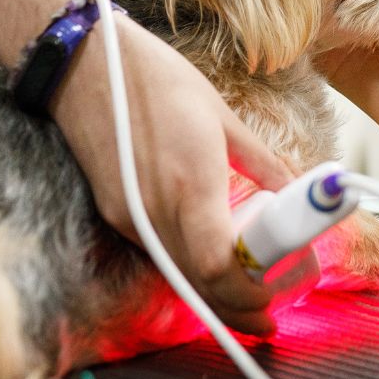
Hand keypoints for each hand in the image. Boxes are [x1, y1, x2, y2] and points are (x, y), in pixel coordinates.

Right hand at [51, 15, 292, 335]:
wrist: (82, 66)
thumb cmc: (155, 79)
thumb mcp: (221, 115)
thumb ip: (262, 161)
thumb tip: (295, 190)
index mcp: (191, 183)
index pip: (217, 266)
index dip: (248, 294)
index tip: (274, 299)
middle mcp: (156, 210)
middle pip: (199, 284)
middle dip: (237, 308)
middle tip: (269, 312)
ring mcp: (130, 216)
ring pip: (177, 275)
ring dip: (213, 293)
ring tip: (247, 292)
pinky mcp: (115, 213)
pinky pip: (159, 254)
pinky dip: (188, 268)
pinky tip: (209, 258)